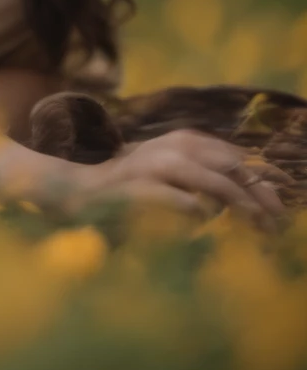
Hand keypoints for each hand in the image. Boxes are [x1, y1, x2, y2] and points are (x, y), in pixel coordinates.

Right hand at [73, 128, 289, 230]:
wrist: (84, 192)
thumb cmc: (136, 187)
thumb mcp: (175, 173)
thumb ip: (209, 178)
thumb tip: (256, 196)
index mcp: (186, 140)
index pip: (238, 157)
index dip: (264, 179)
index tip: (285, 203)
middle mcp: (175, 146)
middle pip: (233, 169)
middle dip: (261, 197)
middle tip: (277, 224)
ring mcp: (158, 165)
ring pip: (216, 184)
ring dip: (242, 208)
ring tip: (258, 228)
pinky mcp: (144, 188)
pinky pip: (186, 204)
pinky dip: (201, 216)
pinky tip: (203, 225)